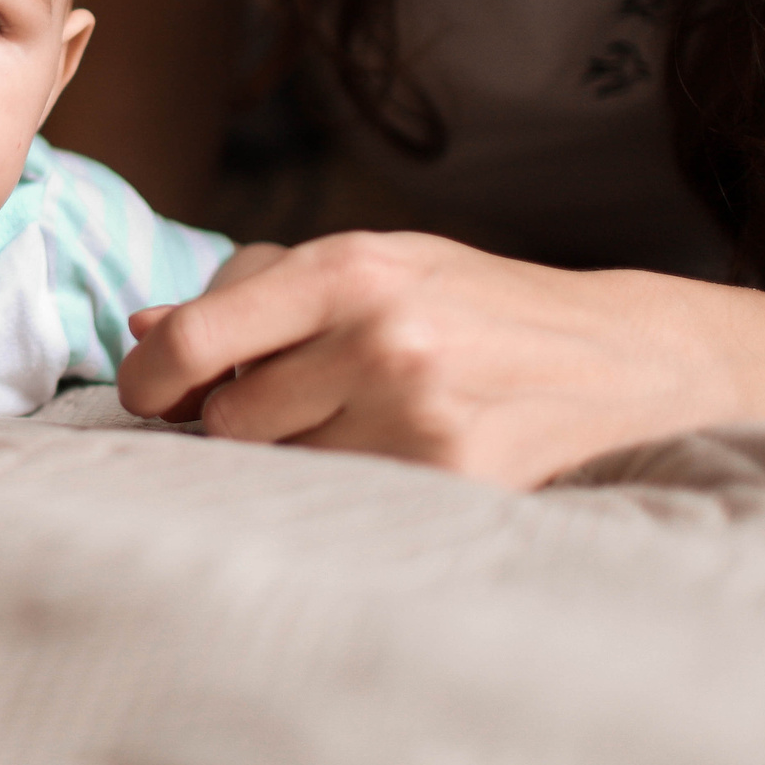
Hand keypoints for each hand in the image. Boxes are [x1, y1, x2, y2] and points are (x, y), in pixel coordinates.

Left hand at [118, 231, 762, 486]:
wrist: (621, 361)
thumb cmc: (472, 305)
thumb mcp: (373, 263)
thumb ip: (255, 288)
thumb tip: (143, 330)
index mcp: (347, 269)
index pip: (193, 341)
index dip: (148, 380)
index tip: (146, 396)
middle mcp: (377, 338)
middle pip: (226, 417)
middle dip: (233, 418)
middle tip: (286, 404)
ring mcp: (415, 417)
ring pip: (277, 468)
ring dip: (291, 456)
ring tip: (353, 423)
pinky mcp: (449, 484)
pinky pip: (339, 501)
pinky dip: (345, 487)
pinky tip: (392, 456)